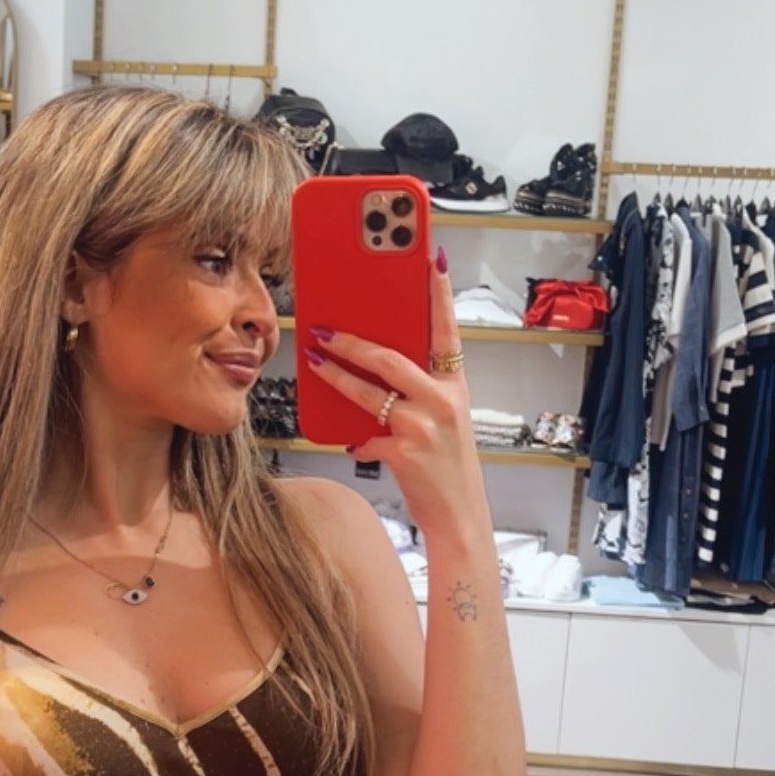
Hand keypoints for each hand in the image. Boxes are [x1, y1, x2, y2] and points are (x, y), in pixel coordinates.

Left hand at [305, 250, 485, 538]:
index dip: (439, 293)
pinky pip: (365, 434)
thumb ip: (418, 391)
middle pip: (390, 357)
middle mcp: (443, 400)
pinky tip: (348, 439)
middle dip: (353, 341)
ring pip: (369, 390)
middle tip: (324, 328)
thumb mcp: (444, 419)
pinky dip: (354, 438)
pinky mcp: (404, 451)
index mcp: (455, 386)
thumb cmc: (447, 465)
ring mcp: (423, 425)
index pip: (447, 329)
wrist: (459, 516)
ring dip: (336, 374)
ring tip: (314, 359)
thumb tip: (374, 365)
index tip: (431, 258)